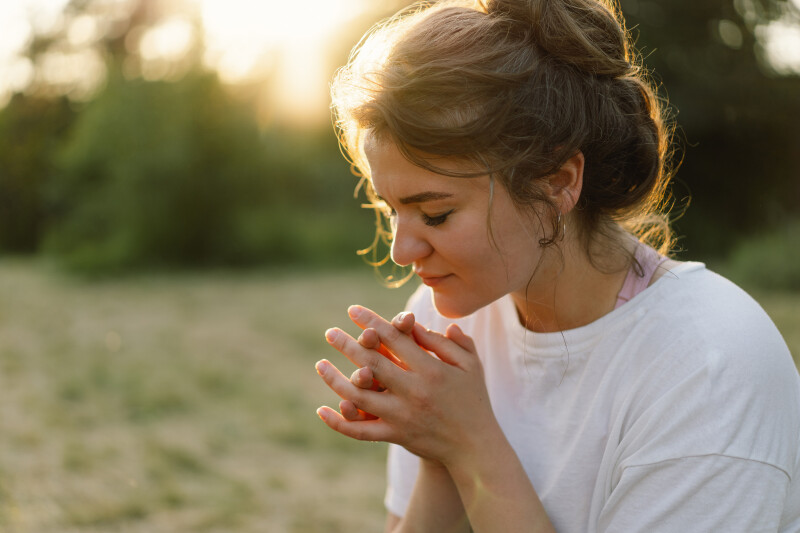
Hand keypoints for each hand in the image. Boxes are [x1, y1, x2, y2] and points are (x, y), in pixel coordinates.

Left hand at [316, 305, 500, 465]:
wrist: (475, 446)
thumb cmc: (473, 399)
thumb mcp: (470, 365)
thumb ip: (449, 341)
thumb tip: (419, 324)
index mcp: (431, 369)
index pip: (394, 339)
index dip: (372, 322)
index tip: (353, 311)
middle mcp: (414, 391)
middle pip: (372, 363)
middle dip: (347, 345)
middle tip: (330, 332)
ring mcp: (402, 416)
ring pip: (359, 396)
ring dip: (335, 378)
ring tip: (320, 364)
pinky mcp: (395, 436)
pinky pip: (360, 431)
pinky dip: (338, 422)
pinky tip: (322, 409)